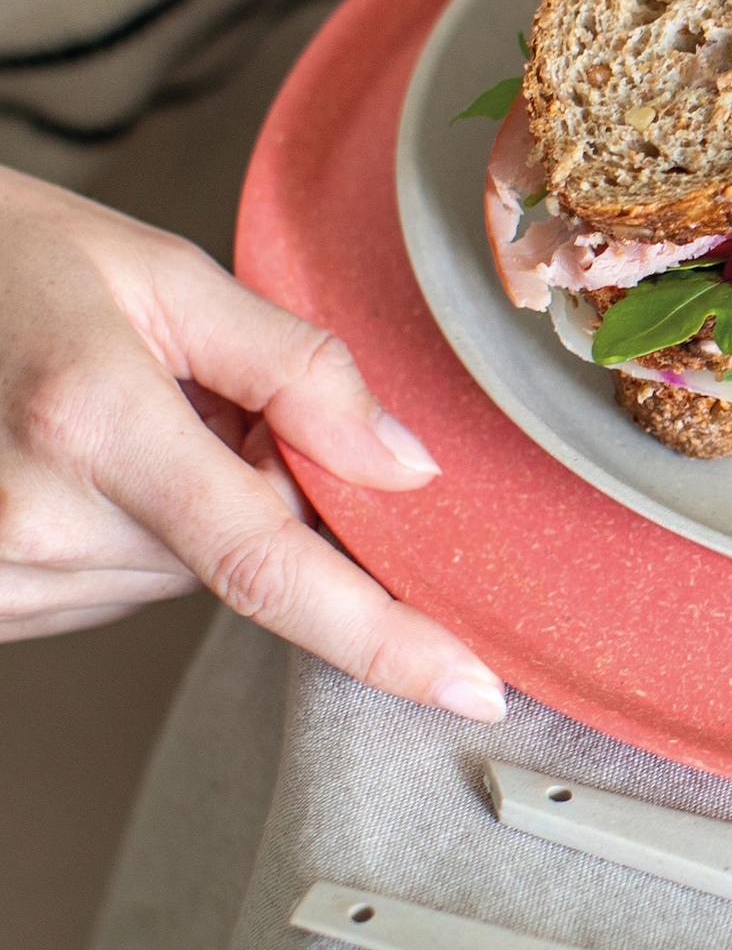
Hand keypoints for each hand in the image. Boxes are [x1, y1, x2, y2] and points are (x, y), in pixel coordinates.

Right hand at [0, 167, 504, 718]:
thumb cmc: (17, 262)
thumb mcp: (169, 277)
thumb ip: (300, 371)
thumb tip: (408, 467)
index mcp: (90, 422)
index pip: (269, 563)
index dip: (381, 636)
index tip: (469, 686)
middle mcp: (33, 518)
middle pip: (243, 557)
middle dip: (263, 484)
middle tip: (197, 395)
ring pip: (185, 577)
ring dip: (191, 509)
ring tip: (122, 415)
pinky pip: (117, 588)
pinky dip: (134, 531)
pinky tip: (83, 459)